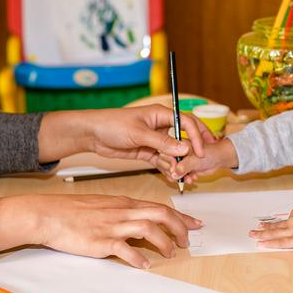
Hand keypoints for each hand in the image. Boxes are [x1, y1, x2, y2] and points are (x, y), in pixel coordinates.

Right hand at [0, 194, 202, 267]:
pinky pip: (124, 249)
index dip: (181, 216)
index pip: (160, 207)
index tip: (196, 223)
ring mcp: (112, 226)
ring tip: (170, 253)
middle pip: (161, 214)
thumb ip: (124, 212)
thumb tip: (141, 222)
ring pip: (148, 229)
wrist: (49, 214)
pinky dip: (138, 258)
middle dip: (179, 228)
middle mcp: (122, 212)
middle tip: (187, 241)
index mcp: (124, 203)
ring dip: (163, 242)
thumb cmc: (74, 211)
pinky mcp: (101, 241)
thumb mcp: (104, 206)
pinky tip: (144, 265)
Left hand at [38, 105, 215, 163]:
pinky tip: (172, 176)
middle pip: (183, 139)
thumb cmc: (112, 124)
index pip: (186, 123)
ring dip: (179, 164)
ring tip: (185, 177)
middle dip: (191, 152)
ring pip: (173, 153)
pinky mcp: (147, 151)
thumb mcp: (139, 133)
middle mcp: (160, 126)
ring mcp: (154, 140)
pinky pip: (162, 160)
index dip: (196, 136)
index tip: (201, 151)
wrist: (92, 134)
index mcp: (161, 114)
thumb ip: (162, 142)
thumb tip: (183, 149)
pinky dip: (167, 168)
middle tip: (199, 165)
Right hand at [162, 138, 238, 183]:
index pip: (166, 153)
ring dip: (179, 177)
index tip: (174, 169)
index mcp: (178, 144)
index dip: (169, 162)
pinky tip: (191, 179)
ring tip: (188, 178)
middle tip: (179, 175)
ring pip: (172, 171)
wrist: (219, 160)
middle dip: (173, 171)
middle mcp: (177, 151)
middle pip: (166, 163)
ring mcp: (180, 160)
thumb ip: (185, 166)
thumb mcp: (196, 160)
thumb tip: (175, 172)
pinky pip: (178, 175)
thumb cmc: (211, 153)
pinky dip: (183, 179)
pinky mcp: (184, 167)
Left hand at [249, 197, 292, 248]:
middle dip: (265, 227)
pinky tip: (261, 244)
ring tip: (252, 234)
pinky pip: (280, 242)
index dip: (279, 223)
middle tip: (255, 227)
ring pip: (274, 232)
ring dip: (262, 234)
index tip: (273, 224)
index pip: (288, 220)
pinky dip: (270, 243)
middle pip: (277, 225)